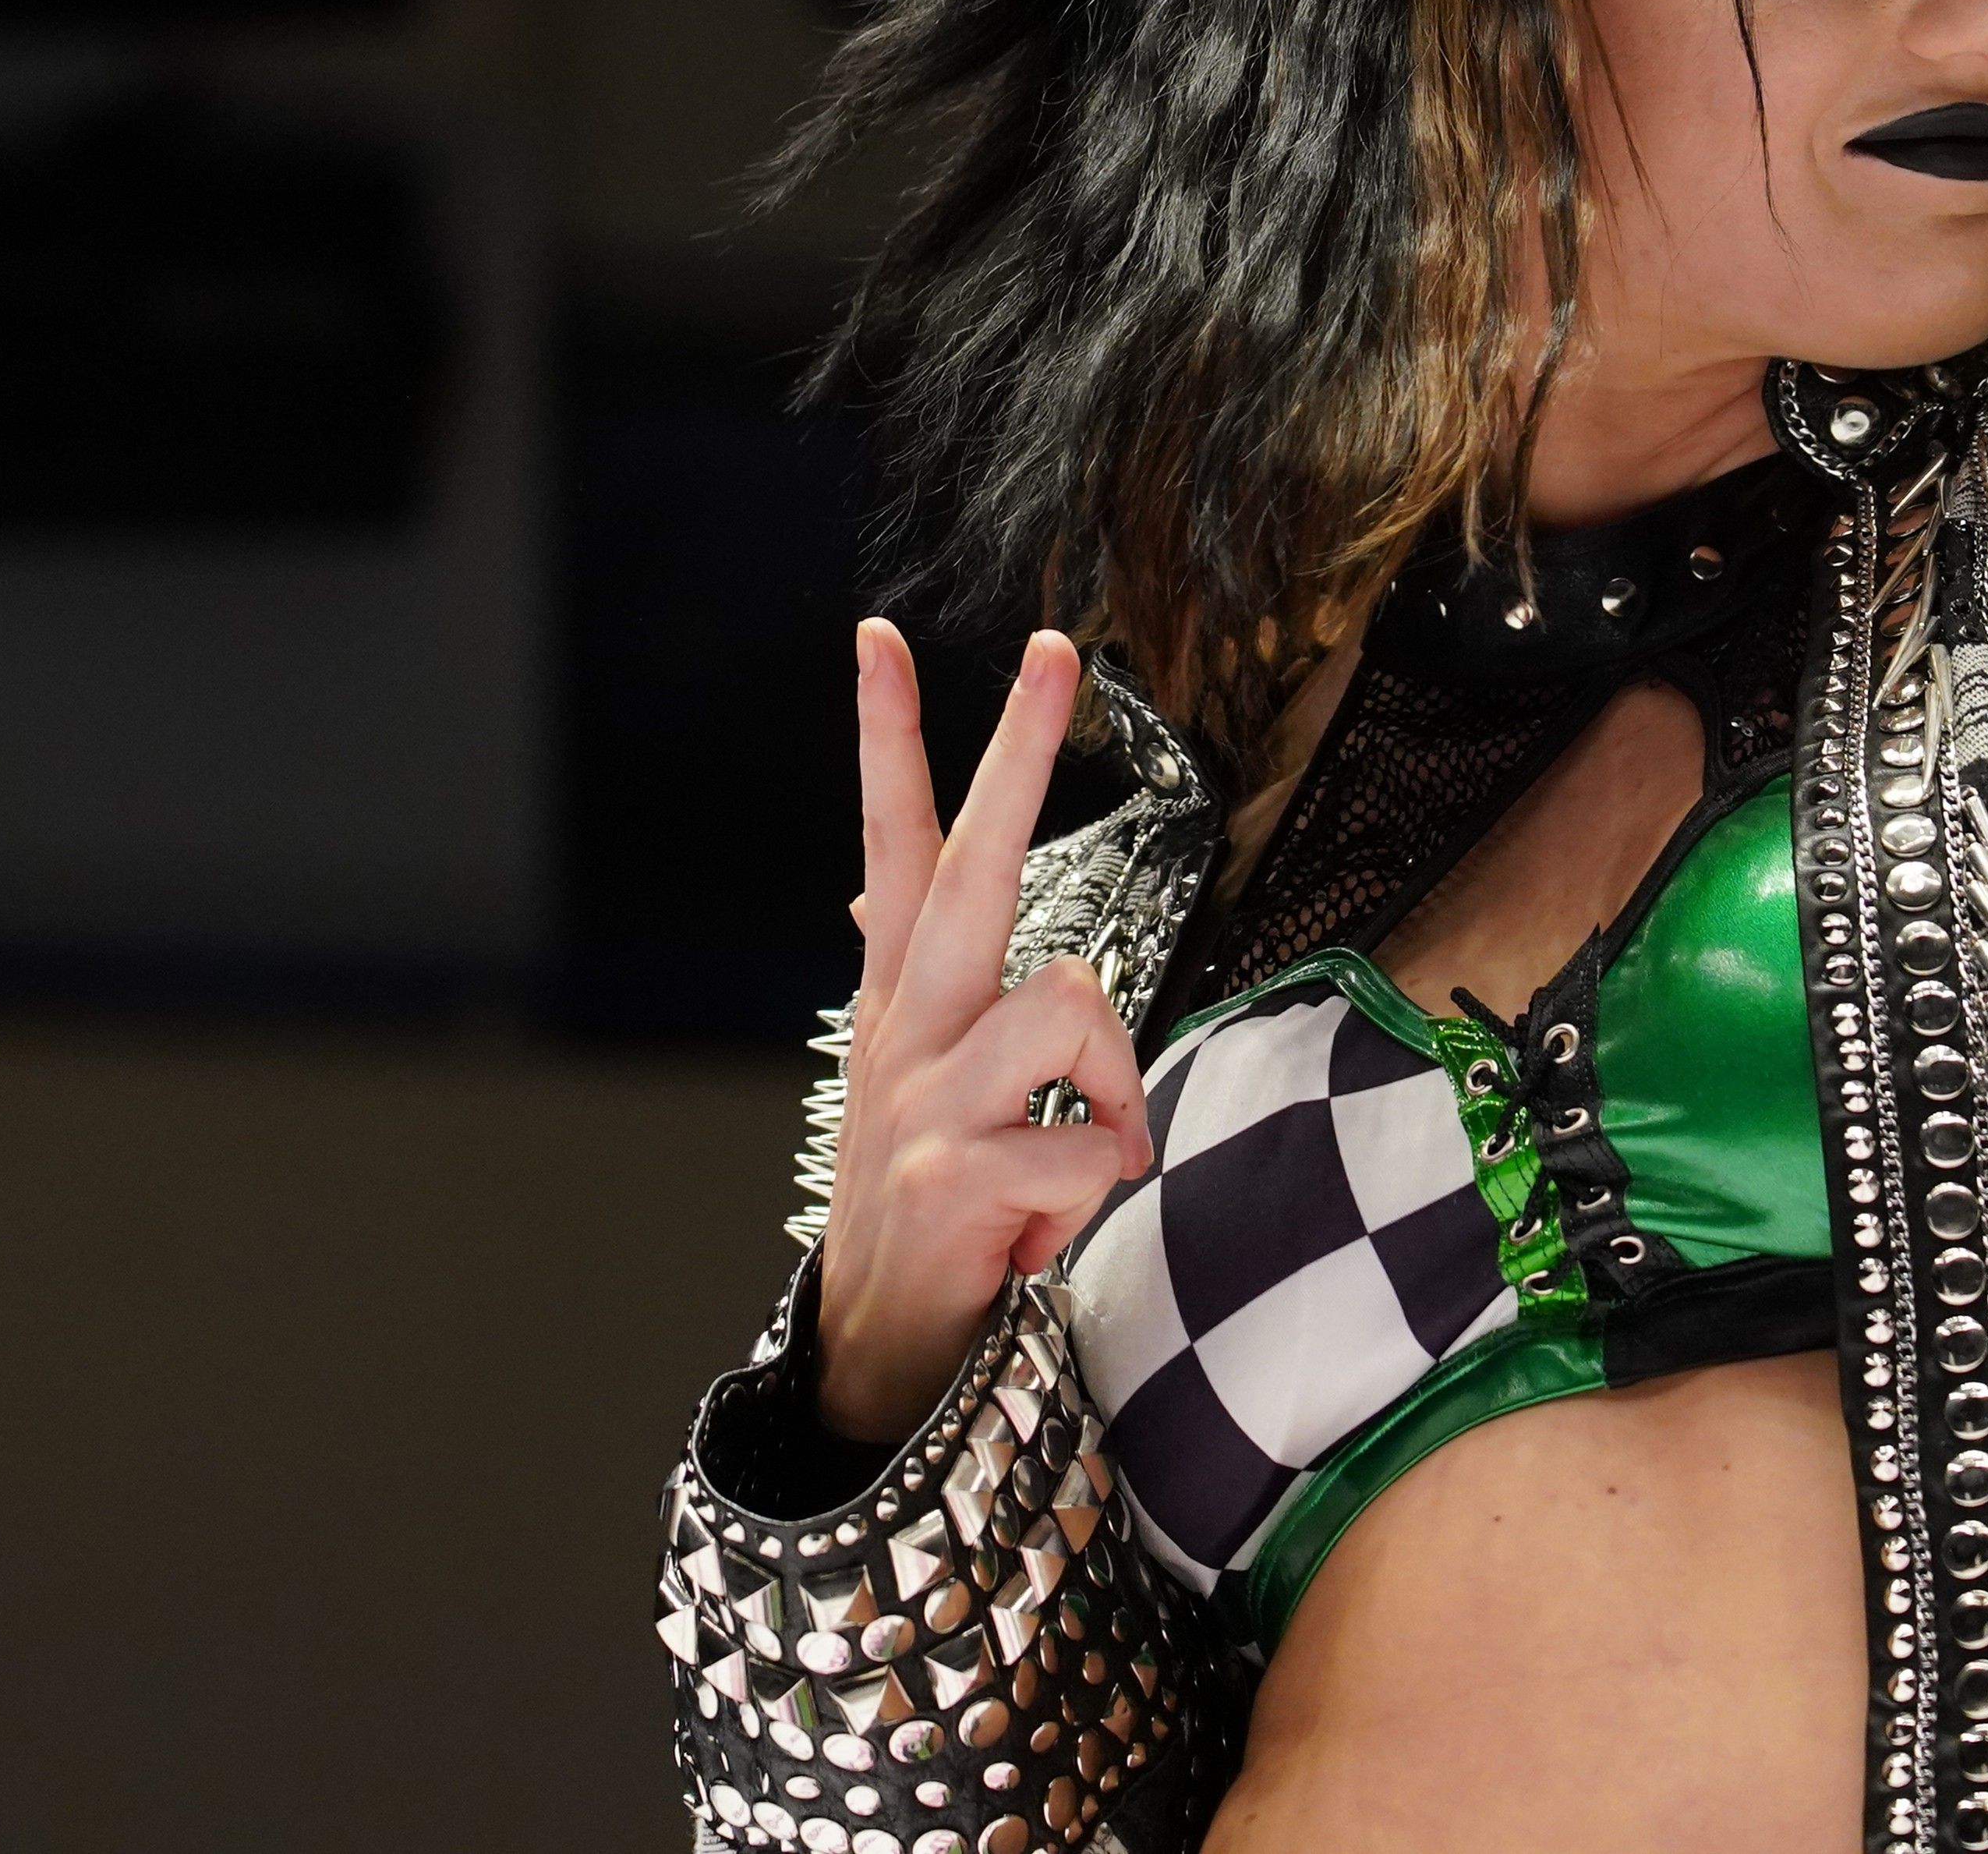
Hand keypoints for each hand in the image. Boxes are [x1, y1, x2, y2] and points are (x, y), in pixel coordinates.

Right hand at [810, 622, 1152, 1443]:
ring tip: (1081, 1153)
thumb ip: (910, 975)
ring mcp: (929, 1097)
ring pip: (1071, 1002)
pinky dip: (1098, 1185)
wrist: (882, 1349)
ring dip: (1114, 1084)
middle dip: (1017, 752)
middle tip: (1052, 650)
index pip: (893, 844)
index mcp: (905, 997)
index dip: (890, 742)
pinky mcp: (959, 1173)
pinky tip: (1047, 1224)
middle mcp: (910, 1027)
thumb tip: (873, 881)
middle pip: (972, 865)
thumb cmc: (933, 1200)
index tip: (880, 637)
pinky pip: (1094, 1139)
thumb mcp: (915, 1077)